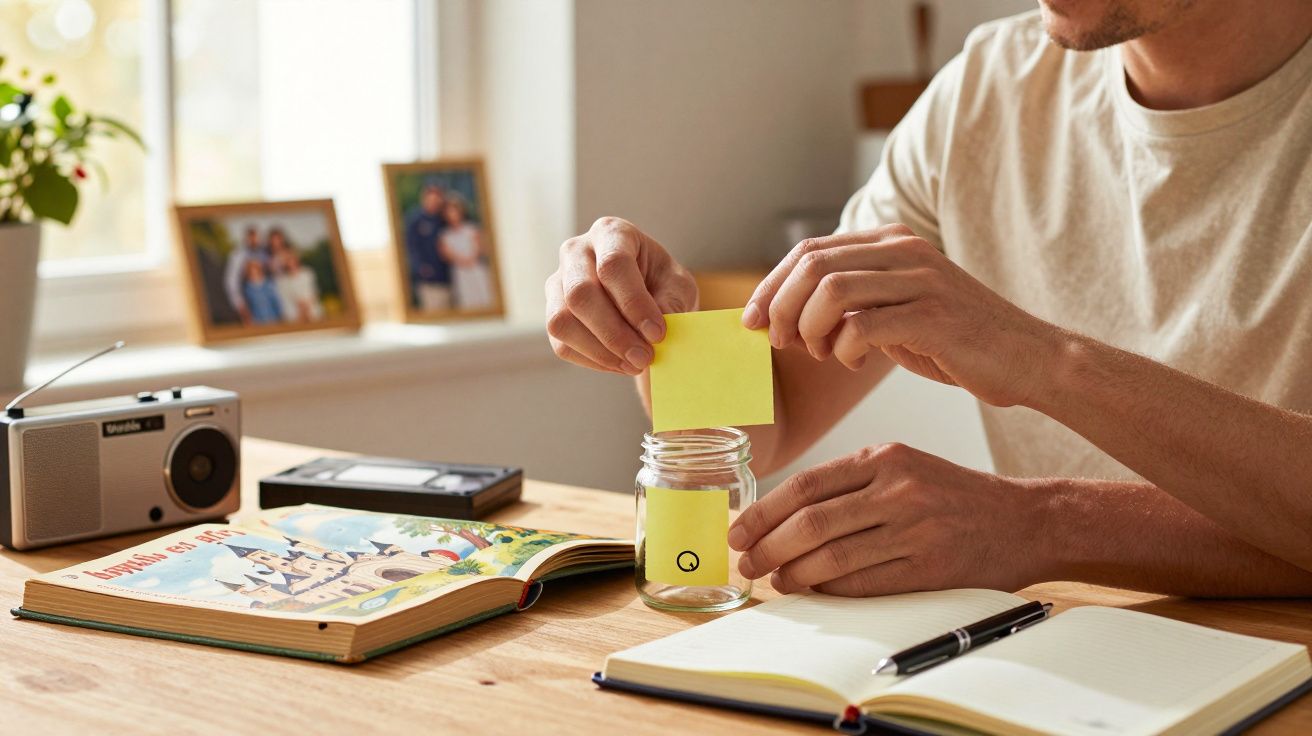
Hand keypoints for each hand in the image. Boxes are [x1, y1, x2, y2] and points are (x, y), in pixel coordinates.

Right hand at [547, 217, 697, 374]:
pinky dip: (593, 360)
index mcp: (611, 233)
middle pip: (580, 293)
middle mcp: (576, 251)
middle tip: (644, 358)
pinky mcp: (552, 314)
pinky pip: (562, 344)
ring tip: (634, 364)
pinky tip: (620, 363)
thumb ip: (671, 304)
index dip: (634, 303)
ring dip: (601, 351)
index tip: (658, 333)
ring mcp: (558, 283)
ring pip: (562, 321)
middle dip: (614, 333)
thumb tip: (653, 332)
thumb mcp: (678, 287)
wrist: (646, 297)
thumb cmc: (662, 284)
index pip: (613, 265)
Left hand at [728, 443, 1044, 596]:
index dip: (764, 511)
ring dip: (795, 574)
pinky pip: (864, 584)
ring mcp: (916, 529)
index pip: (806, 485)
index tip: (740, 531)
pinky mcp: (931, 568)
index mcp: (885, 458)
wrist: (1025, 519)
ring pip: (833, 556)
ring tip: (777, 580)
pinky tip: (814, 591)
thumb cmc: (953, 495)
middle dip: (769, 546)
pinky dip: (831, 590)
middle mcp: (898, 489)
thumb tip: (783, 516)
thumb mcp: (904, 467)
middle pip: (811, 521)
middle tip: (748, 563)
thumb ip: (851, 484)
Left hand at [742, 223, 1060, 407]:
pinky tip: (853, 363)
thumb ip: (853, 299)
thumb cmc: (956, 342)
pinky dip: (844, 349)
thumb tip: (785, 313)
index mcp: (890, 242)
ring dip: (809, 328)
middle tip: (778, 343)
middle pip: (811, 265)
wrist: (1030, 359)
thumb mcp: (898, 308)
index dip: (770, 286)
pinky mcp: (933, 316)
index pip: (808, 250)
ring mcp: (920, 280)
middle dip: (780, 308)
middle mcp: (904, 250)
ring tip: (819, 353)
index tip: (750, 322)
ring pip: (830, 291)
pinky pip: (863, 326)